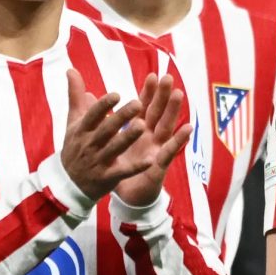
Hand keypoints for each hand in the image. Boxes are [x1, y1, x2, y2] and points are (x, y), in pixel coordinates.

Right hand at [58, 71, 189, 202]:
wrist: (67, 184)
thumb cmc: (75, 147)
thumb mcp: (73, 122)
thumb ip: (75, 96)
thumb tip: (71, 69)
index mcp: (82, 130)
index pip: (92, 116)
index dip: (103, 105)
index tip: (117, 94)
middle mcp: (90, 145)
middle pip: (106, 130)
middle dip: (120, 117)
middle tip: (138, 103)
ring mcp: (98, 162)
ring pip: (114, 149)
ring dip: (128, 137)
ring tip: (142, 125)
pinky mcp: (107, 178)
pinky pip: (123, 172)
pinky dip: (136, 166)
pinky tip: (151, 160)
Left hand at [113, 72, 190, 207]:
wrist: (127, 198)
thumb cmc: (120, 168)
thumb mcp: (109, 143)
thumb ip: (100, 119)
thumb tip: (88, 96)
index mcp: (138, 131)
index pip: (144, 108)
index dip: (148, 93)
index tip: (152, 76)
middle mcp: (150, 138)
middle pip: (157, 113)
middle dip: (163, 96)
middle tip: (168, 78)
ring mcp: (157, 150)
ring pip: (166, 127)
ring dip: (173, 112)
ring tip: (178, 95)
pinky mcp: (159, 165)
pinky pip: (169, 152)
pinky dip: (178, 141)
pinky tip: (187, 129)